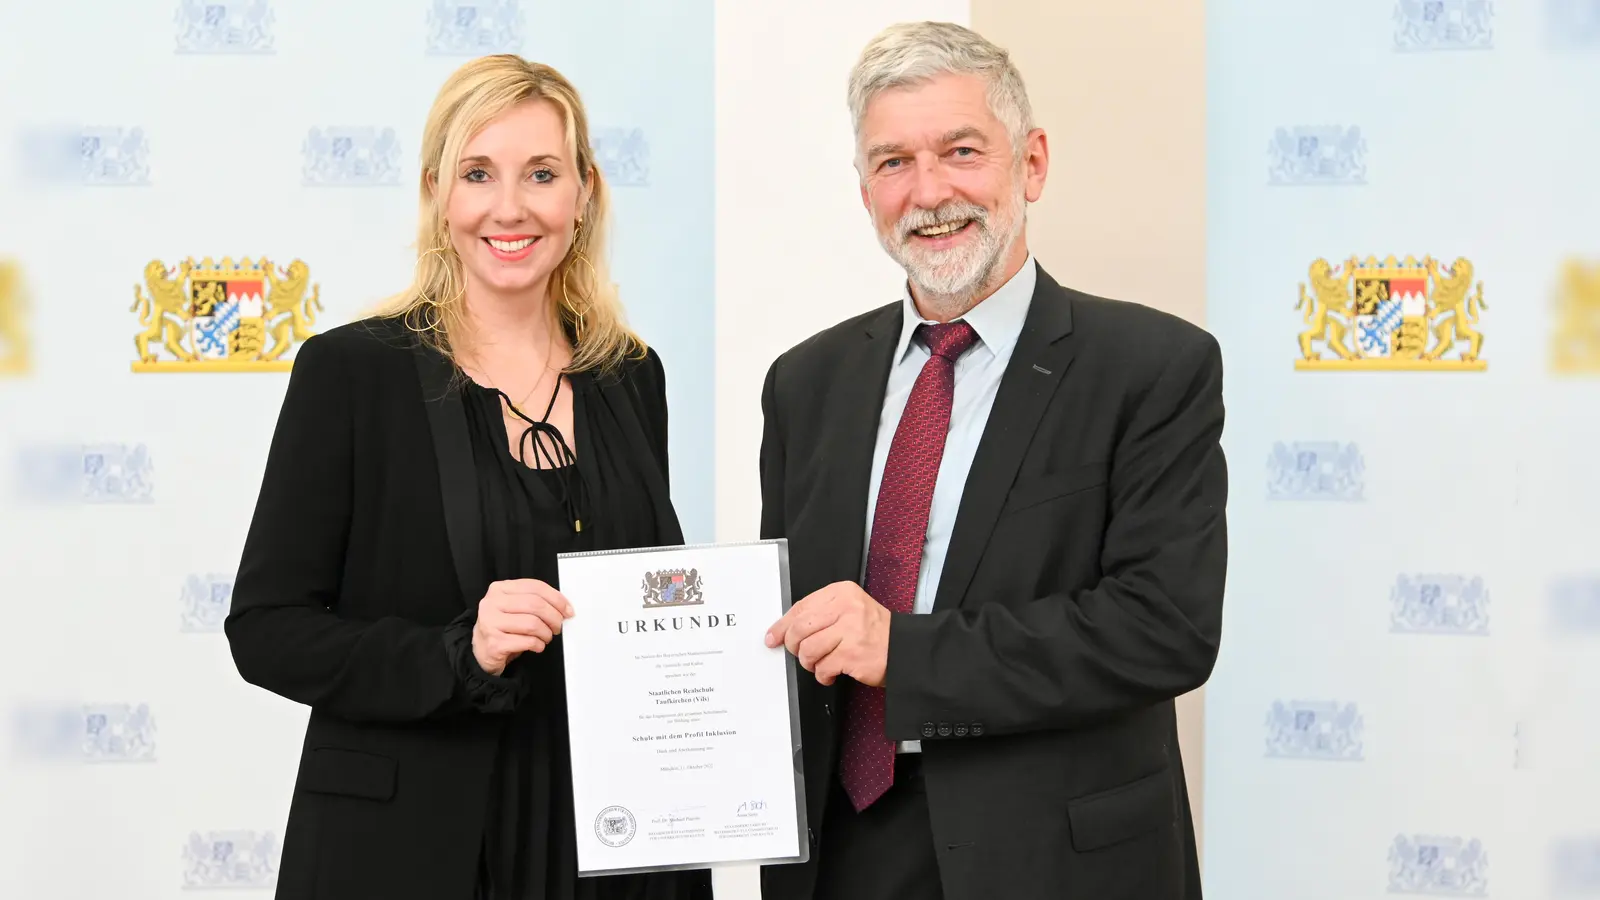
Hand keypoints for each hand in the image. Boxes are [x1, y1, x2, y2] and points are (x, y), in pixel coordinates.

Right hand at [472, 579, 573, 675]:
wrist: (482, 651)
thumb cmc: (503, 627)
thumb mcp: (514, 607)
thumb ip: (534, 601)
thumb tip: (563, 606)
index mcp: (499, 589)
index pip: (535, 587)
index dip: (556, 598)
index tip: (567, 610)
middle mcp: (492, 603)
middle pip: (535, 604)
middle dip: (554, 617)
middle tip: (558, 626)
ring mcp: (491, 623)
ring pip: (533, 624)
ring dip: (546, 633)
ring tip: (546, 637)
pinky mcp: (495, 643)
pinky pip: (527, 641)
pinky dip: (538, 645)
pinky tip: (537, 645)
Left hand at [764, 582, 890, 686]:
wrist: (904, 649)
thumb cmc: (875, 632)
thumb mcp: (849, 610)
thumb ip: (820, 615)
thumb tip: (784, 630)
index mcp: (842, 593)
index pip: (801, 607)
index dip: (783, 625)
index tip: (774, 636)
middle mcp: (846, 608)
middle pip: (800, 629)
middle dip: (795, 646)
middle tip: (802, 653)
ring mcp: (850, 631)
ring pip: (808, 650)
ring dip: (810, 662)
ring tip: (822, 662)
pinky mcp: (852, 654)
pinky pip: (822, 667)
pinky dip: (823, 674)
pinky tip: (832, 672)